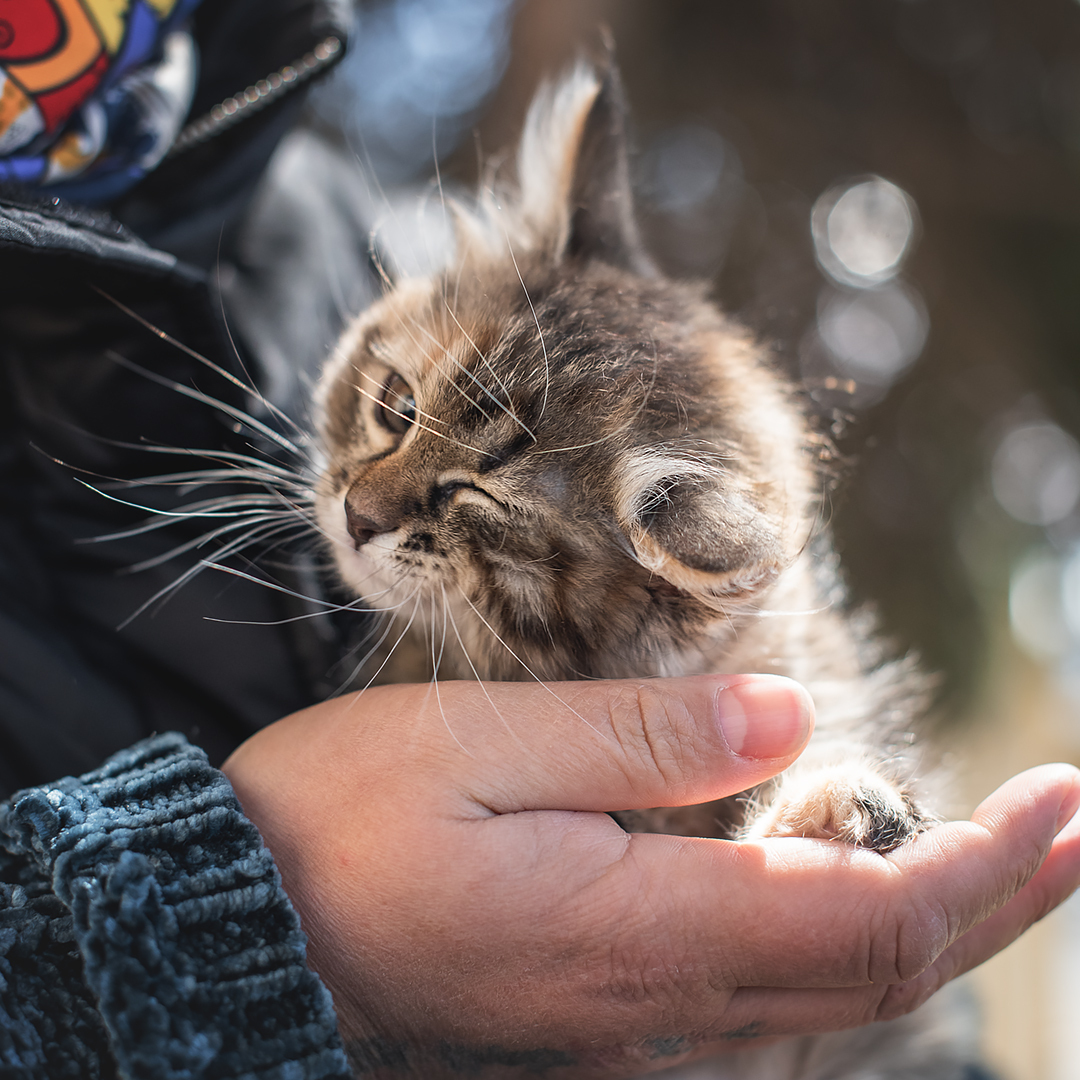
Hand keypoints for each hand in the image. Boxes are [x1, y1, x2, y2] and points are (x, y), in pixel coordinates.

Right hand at [222, 676, 1079, 1078]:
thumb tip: (791, 715)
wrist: (245, 924)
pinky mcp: (599, 1012)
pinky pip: (763, 991)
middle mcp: (654, 1004)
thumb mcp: (481, 745)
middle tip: (1074, 818)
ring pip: (828, 991)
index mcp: (635, 931)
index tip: (1062, 798)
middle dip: (997, 896)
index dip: (986, 867)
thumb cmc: (343, 820)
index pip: (867, 920)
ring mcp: (629, 1023)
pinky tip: (860, 881)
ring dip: (932, 918)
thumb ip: (642, 738)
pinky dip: (844, 936)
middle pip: (874, 971)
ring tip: (1006, 845)